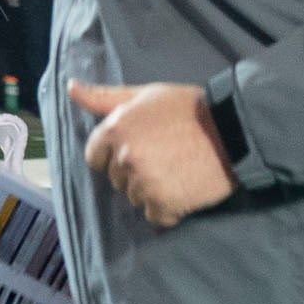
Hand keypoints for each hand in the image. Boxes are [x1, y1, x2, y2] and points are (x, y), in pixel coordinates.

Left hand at [70, 79, 238, 225]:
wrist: (233, 130)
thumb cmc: (190, 108)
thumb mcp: (146, 95)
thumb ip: (104, 97)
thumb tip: (70, 88)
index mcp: (115, 128)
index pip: (94, 157)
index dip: (115, 156)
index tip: (142, 149)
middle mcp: (125, 156)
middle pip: (117, 179)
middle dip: (136, 173)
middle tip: (167, 158)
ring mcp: (144, 181)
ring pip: (136, 198)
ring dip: (154, 191)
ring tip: (179, 172)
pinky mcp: (164, 203)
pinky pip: (156, 216)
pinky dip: (170, 210)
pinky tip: (186, 190)